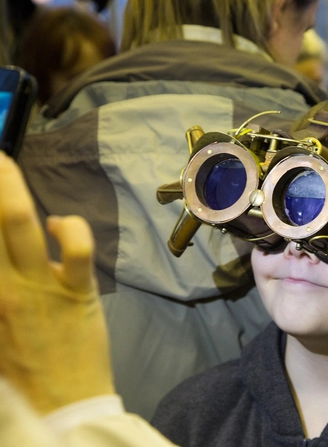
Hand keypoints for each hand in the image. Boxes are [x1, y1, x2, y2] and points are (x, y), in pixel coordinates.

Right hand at [0, 151, 113, 414]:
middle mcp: (0, 288)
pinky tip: (62, 223)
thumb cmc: (22, 376)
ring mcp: (38, 287)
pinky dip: (70, 227)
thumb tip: (3, 265)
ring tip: (2, 162)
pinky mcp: (76, 292)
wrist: (59, 409)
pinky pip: (76, 248)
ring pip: (17, 224)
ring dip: (8, 187)